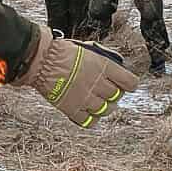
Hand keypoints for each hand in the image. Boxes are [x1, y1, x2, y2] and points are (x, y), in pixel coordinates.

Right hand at [13, 30, 138, 128]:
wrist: (41, 61)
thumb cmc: (61, 51)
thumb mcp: (89, 49)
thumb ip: (104, 59)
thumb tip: (117, 65)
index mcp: (104, 66)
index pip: (130, 82)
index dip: (129, 84)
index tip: (127, 85)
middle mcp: (98, 83)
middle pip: (117, 97)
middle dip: (114, 94)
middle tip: (108, 91)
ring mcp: (86, 98)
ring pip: (106, 110)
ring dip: (104, 106)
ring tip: (97, 101)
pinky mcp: (73, 109)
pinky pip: (89, 120)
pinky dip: (91, 117)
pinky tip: (87, 111)